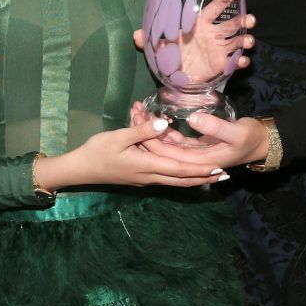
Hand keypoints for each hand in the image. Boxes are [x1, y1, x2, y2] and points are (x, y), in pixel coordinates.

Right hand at [36, 119, 227, 189]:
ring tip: (212, 177)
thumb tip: (165, 124)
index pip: (180, 170)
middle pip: (182, 180)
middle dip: (204, 178)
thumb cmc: (98, 151)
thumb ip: (143, 131)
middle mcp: (150, 176)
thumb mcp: (119, 137)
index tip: (219, 168)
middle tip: (224, 176)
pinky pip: (166, 179)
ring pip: (175, 181)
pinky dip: (181, 177)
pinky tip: (186, 174)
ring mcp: (145, 179)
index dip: (201, 170)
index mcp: (148, 166)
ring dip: (195, 179)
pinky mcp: (140, 177)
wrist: (80, 169)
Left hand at [129, 109, 269, 169]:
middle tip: (133, 113)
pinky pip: (175, 142)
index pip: (168, 154)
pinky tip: (154, 119)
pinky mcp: (197, 146)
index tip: (138, 122)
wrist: (263, 142)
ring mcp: (194, 154)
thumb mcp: (235, 132)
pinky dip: (164, 131)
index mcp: (200, 161)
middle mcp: (194, 161)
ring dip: (153, 131)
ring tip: (139, 112)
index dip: (152, 139)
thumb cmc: (250, 138)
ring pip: (167, 146)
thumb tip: (193, 118)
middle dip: (146, 133)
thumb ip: (214, 127)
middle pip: (163, 151)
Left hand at [133, 0, 255, 70]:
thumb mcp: (157, 46)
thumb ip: (149, 38)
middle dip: (244, 18)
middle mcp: (213, 33)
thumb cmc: (170, 54)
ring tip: (248, 41)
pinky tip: (241, 62)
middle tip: (250, 18)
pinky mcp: (223, 63)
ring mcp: (220, 47)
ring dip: (246, 38)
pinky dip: (240, 61)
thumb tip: (135, 34)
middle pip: (232, 22)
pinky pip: (235, 60)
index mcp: (200, 23)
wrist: (176, 78)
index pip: (217, 5)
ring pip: (238, 39)